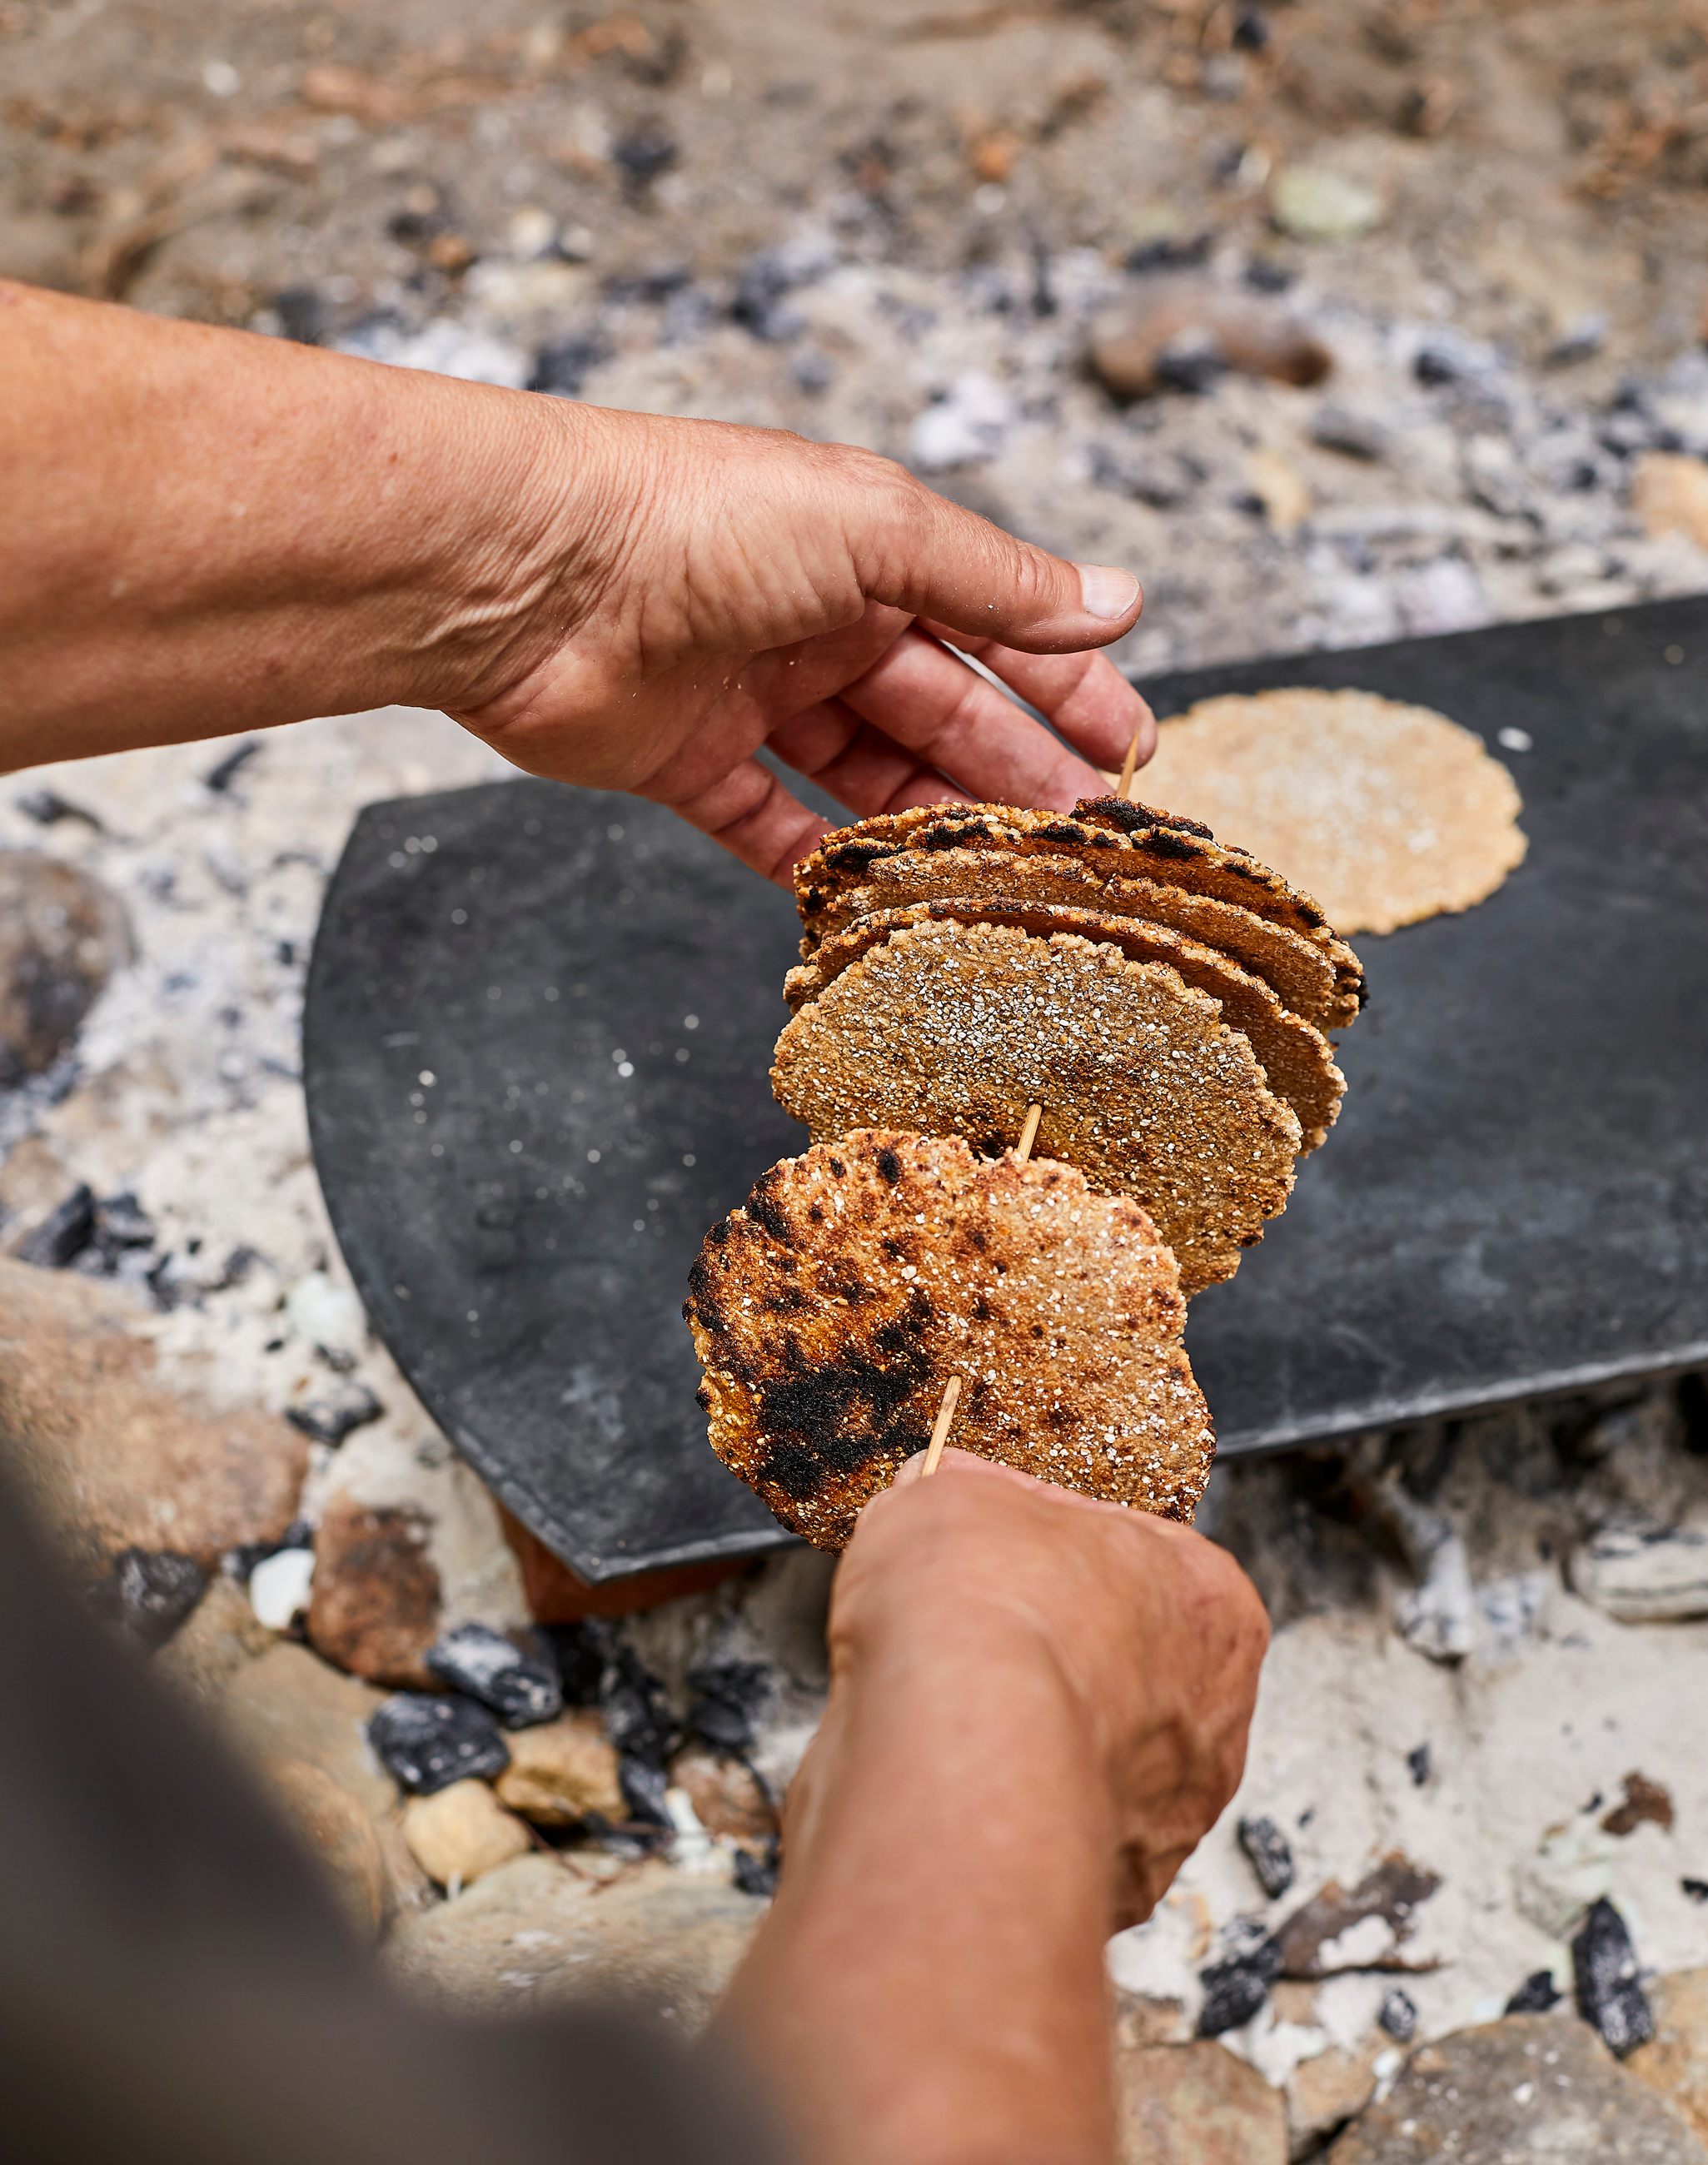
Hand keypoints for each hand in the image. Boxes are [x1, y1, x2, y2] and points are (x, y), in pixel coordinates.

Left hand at [2, 287, 1151, 874]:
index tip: (1129, 752)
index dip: (1063, 689)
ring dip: (933, 830)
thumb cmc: (697, 518)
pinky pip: (769, 827)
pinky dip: (822, 869)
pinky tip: (883, 909)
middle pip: (936, 714)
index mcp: (865, 552)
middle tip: (1084, 846)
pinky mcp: (683, 763)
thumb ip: (994, 582)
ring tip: (1005, 890)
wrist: (523, 572)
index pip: (991, 629)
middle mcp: (812, 621)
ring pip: (864, 779)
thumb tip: (1119, 601)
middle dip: (1013, 775)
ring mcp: (748, 695)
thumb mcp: (876, 531)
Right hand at [718, 1453, 1266, 2164]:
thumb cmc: (981, 1613)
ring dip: (1020, 1744)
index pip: (1131, 1559)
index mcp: (1212, 1603)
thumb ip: (962, 1496)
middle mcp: (1216, 1718)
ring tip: (938, 1719)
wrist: (954, 1757)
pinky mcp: (1109, 1895)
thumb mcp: (949, 1495)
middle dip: (1045, 1656)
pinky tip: (942, 1785)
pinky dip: (994, 1815)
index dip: (1043, 1554)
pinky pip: (1041, 1834)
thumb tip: (941, 1491)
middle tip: (962, 1642)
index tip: (985, 1559)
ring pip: (1085, 1761)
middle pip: (1119, 1667)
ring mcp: (1168, 1819)